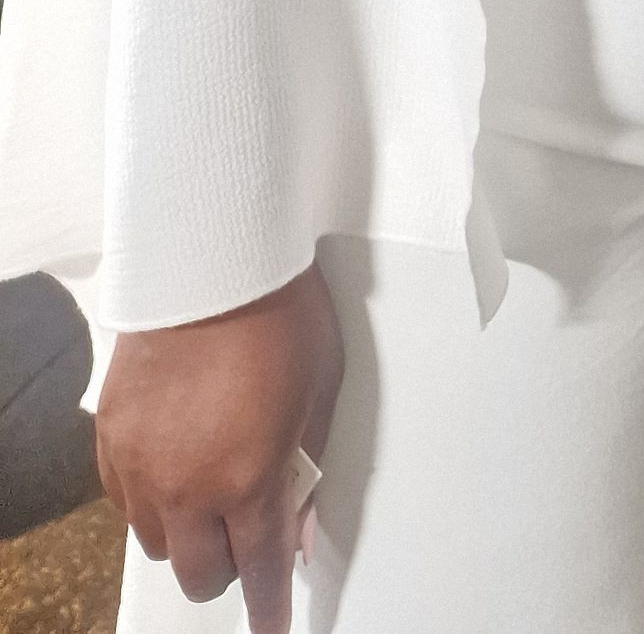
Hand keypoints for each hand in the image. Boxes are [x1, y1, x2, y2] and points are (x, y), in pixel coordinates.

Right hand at [96, 263, 342, 627]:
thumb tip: (303, 528)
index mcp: (247, 479)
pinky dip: (151, 497)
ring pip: (158, 542)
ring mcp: (140, 466)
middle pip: (200, 574)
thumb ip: (310, 470)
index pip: (261, 569)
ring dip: (188, 533)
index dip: (269, 607)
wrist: (214, 258)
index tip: (272, 627)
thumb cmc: (279, 313)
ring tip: (213, 488)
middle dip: (229, 567)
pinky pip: (125, 501)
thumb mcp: (321, 392)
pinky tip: (177, 463)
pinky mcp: (110, 439)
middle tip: (250, 537)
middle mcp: (186, 486)